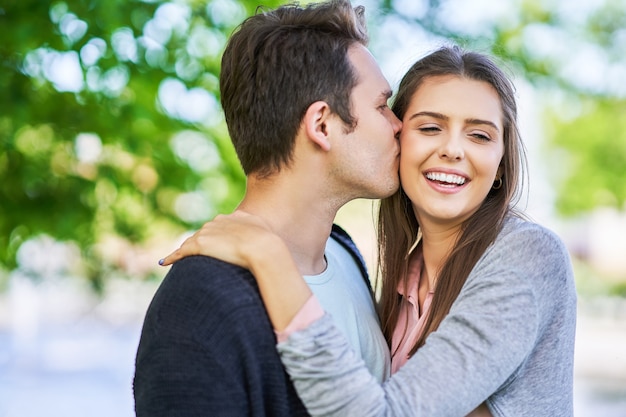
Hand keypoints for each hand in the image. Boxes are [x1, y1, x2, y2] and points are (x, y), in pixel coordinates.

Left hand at [159, 211, 279, 269]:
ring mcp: (208, 232)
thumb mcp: (266, 233)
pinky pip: (182, 252)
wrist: (264, 248)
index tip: (212, 245)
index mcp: (234, 217)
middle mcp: (218, 221)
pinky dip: (172, 257)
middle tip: (194, 257)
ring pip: (191, 242)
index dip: (214, 237)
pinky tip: (165, 263)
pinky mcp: (201, 245)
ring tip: (176, 260)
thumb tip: (265, 240)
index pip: (218, 227)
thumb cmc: (269, 245)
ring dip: (184, 251)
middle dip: (198, 244)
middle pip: (203, 233)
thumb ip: (260, 232)